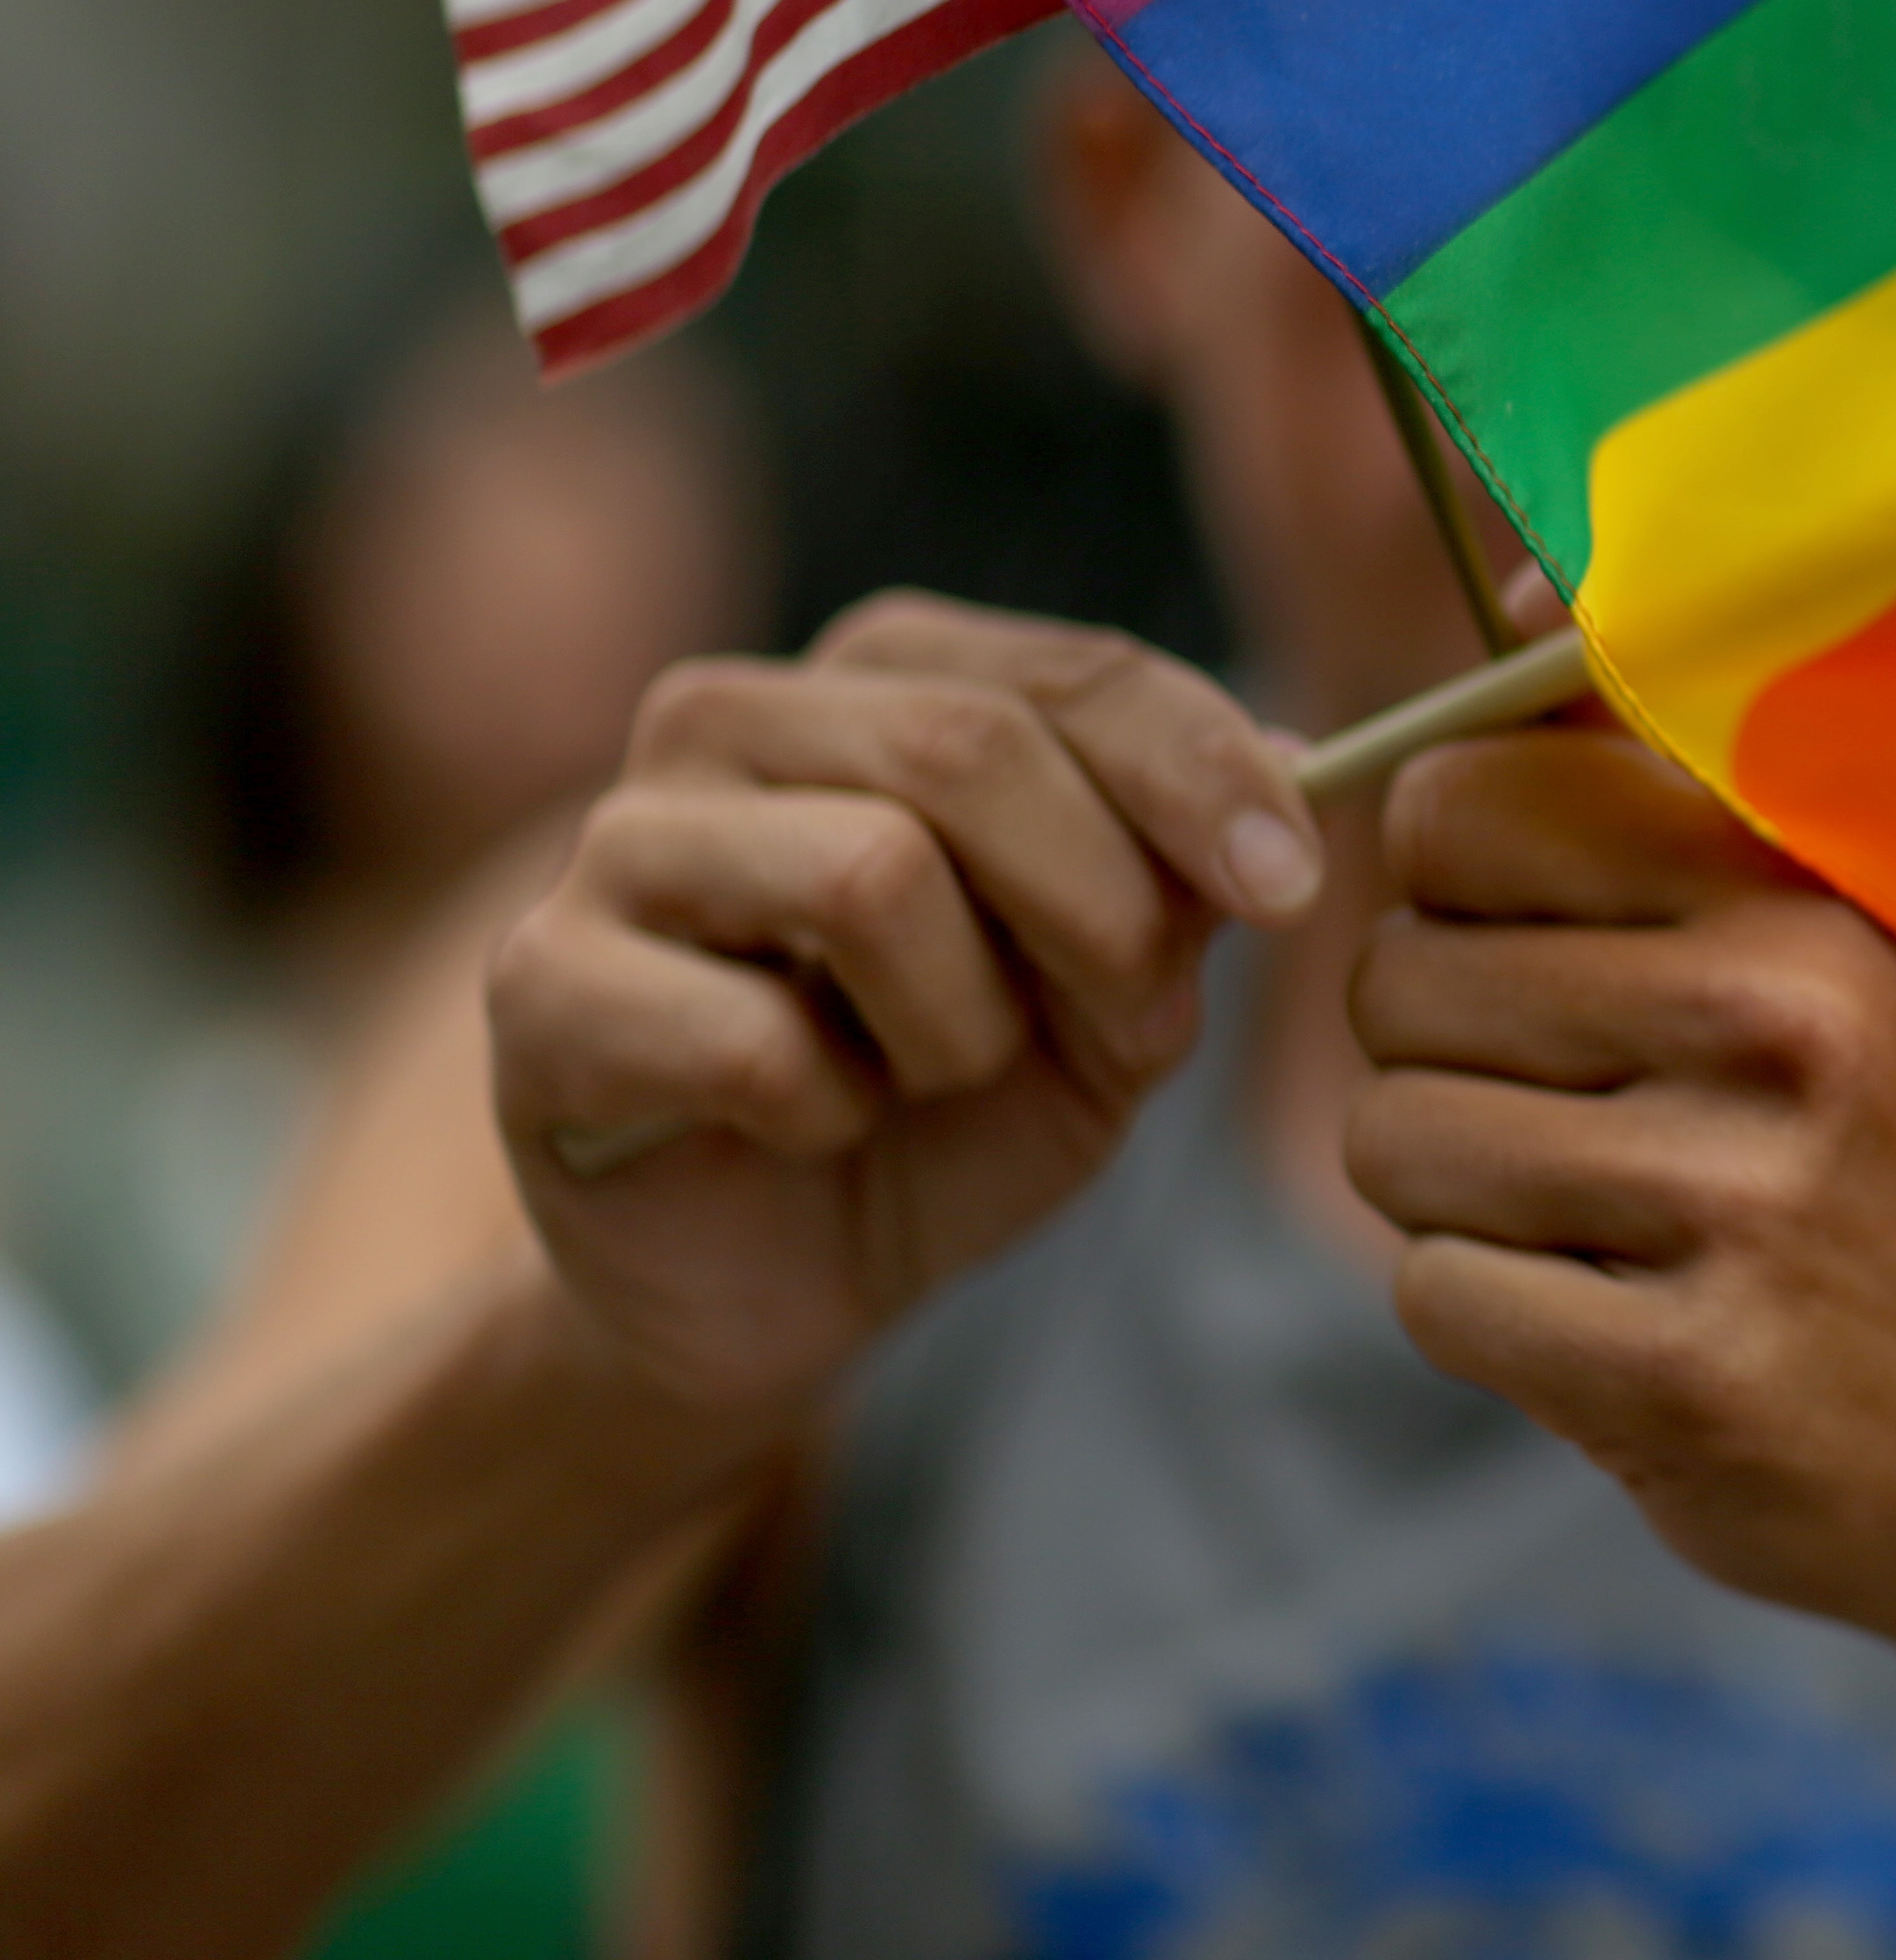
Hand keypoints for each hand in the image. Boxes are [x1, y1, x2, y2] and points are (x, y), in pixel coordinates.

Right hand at [488, 595, 1322, 1425]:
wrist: (780, 1287)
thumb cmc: (949, 1108)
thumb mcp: (1114, 1001)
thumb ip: (1183, 887)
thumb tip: (1294, 764)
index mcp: (879, 680)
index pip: (1070, 672)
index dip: (1204, 773)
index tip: (1295, 887)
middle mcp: (729, 719)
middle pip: (970, 747)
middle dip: (1097, 905)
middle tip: (1122, 1020)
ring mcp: (613, 846)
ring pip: (868, 872)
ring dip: (960, 1022)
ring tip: (930, 1075)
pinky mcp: (538, 990)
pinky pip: (750, 1035)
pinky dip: (831, 1112)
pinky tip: (811, 1129)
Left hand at [1344, 729, 1895, 1633]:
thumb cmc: (1847, 1157)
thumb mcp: (1800, 939)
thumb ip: (1644, 771)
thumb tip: (1518, 584)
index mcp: (1790, 896)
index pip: (1463, 805)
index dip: (1454, 890)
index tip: (1543, 952)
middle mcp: (1778, 1024)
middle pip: (1395, 980)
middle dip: (1439, 1059)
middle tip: (1575, 1116)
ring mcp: (1737, 1205)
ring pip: (1392, 1138)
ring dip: (1453, 1197)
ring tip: (1594, 1220)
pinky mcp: (1681, 1373)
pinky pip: (1431, 1293)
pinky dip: (1485, 1318)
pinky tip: (1607, 1323)